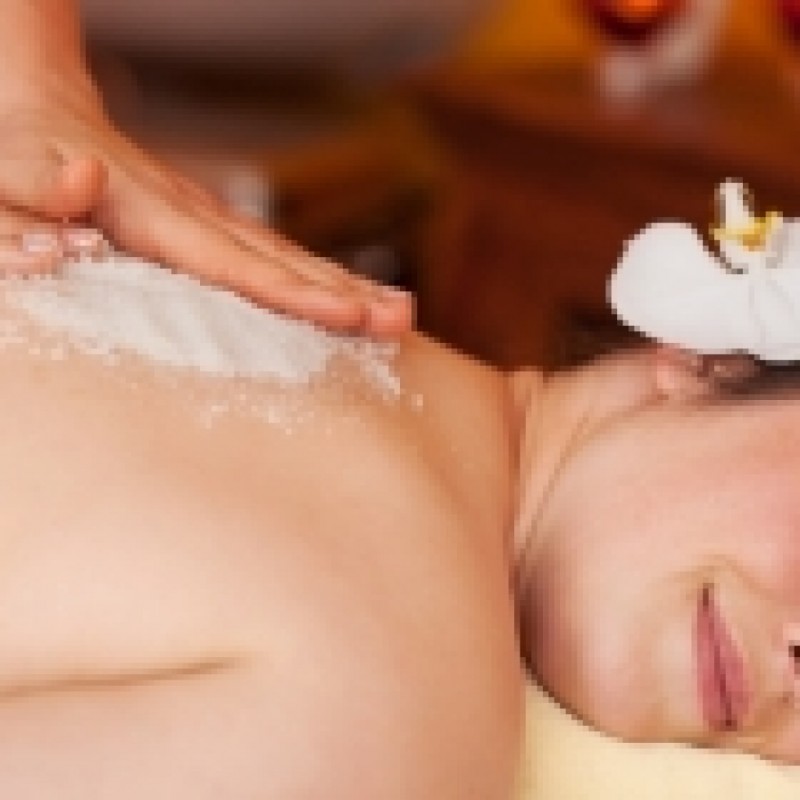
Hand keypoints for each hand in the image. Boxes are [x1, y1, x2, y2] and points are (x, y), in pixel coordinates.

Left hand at [0, 90, 412, 337]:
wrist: (32, 101)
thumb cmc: (9, 151)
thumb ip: (28, 187)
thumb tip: (84, 184)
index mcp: (144, 210)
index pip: (229, 260)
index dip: (291, 290)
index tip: (348, 312)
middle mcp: (189, 212)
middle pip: (278, 259)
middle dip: (344, 293)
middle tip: (402, 323)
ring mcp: (204, 217)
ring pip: (285, 255)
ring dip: (344, 286)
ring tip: (400, 315)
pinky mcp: (207, 227)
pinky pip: (269, 257)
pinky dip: (314, 280)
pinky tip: (351, 297)